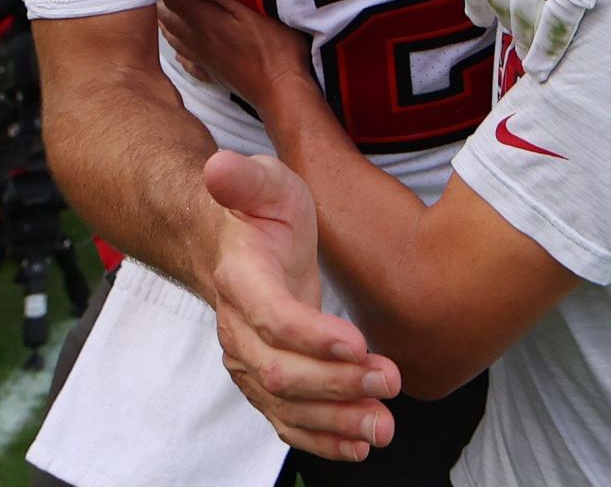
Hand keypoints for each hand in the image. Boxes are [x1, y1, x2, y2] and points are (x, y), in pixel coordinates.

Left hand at [157, 0, 315, 112]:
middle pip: (166, 18)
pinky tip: (182, 49)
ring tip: (165, 11)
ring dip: (166, 23)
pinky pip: (186, 60)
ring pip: (173, 38)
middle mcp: (196, 39)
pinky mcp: (210, 73)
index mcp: (204, 20)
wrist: (280, 89)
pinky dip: (179, 50)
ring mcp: (202, 59)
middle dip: (160, 1)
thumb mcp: (251, 9)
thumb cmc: (273, 46)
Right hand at [204, 151, 398, 461]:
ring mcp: (249, 361)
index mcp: (241, 278)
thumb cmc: (262, 211)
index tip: (358, 342)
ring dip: (335, 421)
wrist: (235, 245)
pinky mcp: (266, 382)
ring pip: (286, 405)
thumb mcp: (265, 181)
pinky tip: (360, 445)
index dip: (311, 335)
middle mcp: (238, 329)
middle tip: (390, 381)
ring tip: (384, 425)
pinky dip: (322, 439)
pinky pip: (288, 422)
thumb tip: (220, 166)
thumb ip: (246, 177)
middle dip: (337, 383)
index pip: (272, 317)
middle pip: (281, 372)